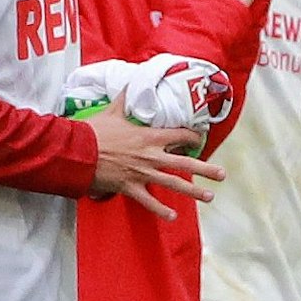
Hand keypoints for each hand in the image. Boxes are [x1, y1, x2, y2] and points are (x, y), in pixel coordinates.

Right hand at [86, 97, 223, 220]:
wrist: (78, 151)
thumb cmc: (95, 131)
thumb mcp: (112, 111)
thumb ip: (124, 98)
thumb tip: (130, 83)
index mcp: (150, 136)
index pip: (179, 135)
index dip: (192, 136)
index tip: (200, 138)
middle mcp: (151, 156)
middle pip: (186, 163)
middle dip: (206, 169)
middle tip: (222, 175)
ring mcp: (143, 173)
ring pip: (174, 184)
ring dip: (194, 191)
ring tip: (209, 196)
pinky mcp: (131, 187)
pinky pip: (149, 201)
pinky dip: (161, 210)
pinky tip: (173, 217)